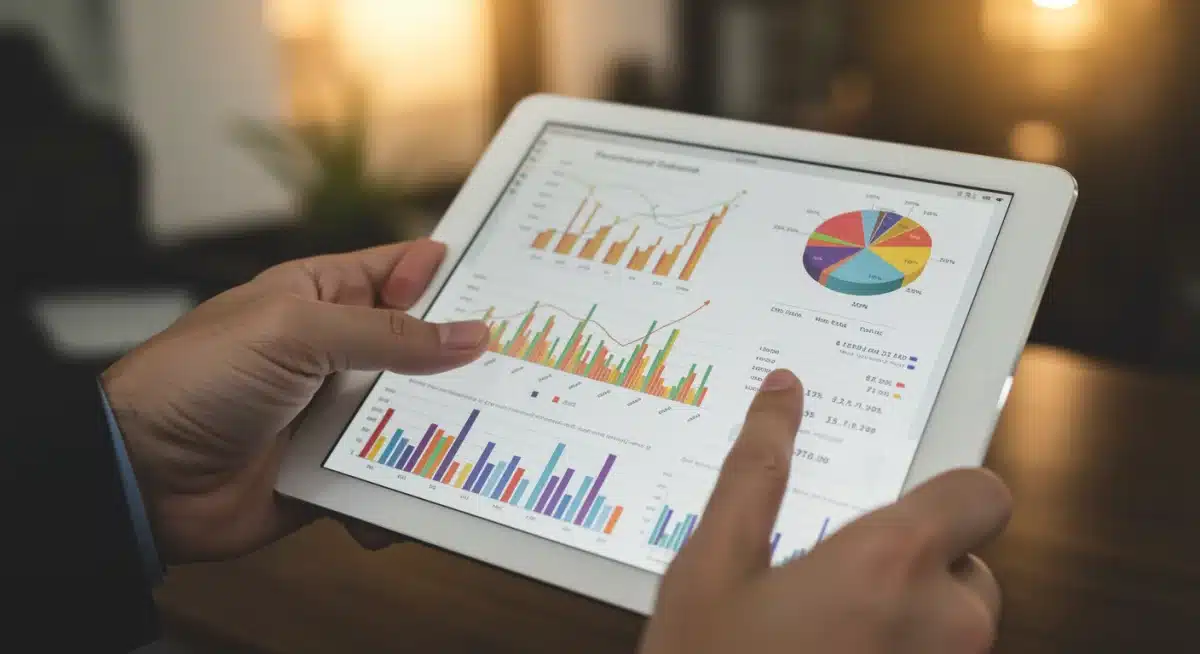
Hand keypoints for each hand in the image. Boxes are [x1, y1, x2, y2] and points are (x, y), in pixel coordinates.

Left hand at [101, 239, 488, 563]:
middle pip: (420, 350)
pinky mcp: (334, 470)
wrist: (141, 476)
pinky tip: (425, 487)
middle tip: (523, 366)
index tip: (514, 281)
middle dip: (463, 360)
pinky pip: (387, 476)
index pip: (401, 273)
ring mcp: (334, 413)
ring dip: (442, 427)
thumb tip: (470, 334)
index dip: (451, 274)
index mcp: (321, 297)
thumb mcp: (297, 333)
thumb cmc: (201, 378)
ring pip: (412, 415)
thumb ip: (388, 334)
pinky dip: (405, 486)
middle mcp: (335, 353)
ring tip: (491, 432)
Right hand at [640, 369, 1012, 653]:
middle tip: (835, 578)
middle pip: (971, 562)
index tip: (895, 503)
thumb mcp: (711, 566)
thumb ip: (755, 471)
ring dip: (910, 618)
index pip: (983, 493)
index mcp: (890, 565)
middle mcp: (941, 625)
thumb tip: (780, 396)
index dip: (945, 489)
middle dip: (916, 563)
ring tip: (823, 630)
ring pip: (958, 624)